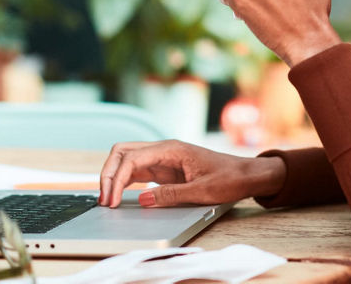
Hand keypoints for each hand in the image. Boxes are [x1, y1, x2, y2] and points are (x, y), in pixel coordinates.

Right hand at [98, 140, 285, 207]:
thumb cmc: (229, 178)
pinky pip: (137, 169)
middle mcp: (164, 149)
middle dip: (108, 173)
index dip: (116, 178)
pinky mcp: (164, 168)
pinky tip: (119, 194)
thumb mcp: (202, 192)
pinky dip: (124, 180)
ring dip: (114, 176)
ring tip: (107, 199)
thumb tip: (142, 199)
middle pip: (123, 152)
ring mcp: (163, 157)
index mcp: (172, 149)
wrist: (246, 175)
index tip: (111, 200)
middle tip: (104, 198)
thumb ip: (171, 195)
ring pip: (127, 159)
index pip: (132, 158)